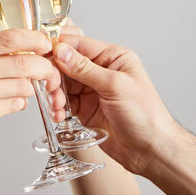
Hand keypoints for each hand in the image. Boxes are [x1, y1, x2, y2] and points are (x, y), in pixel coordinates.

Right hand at [0, 30, 64, 159]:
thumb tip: (24, 47)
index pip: (9, 37)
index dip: (34, 39)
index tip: (46, 43)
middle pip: (23, 61)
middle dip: (44, 66)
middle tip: (49, 69)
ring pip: (23, 85)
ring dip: (30, 88)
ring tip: (22, 88)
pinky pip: (14, 105)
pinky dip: (18, 103)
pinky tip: (9, 102)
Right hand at [53, 35, 175, 174]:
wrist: (150, 150)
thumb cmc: (145, 115)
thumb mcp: (114, 86)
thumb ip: (85, 68)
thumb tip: (62, 51)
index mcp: (112, 57)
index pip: (79, 45)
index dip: (60, 49)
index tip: (45, 57)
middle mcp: (100, 70)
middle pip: (66, 64)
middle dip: (55, 75)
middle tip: (51, 87)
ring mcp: (92, 90)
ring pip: (63, 84)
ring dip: (55, 93)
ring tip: (57, 105)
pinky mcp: (85, 108)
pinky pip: (64, 102)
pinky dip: (58, 107)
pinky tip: (59, 114)